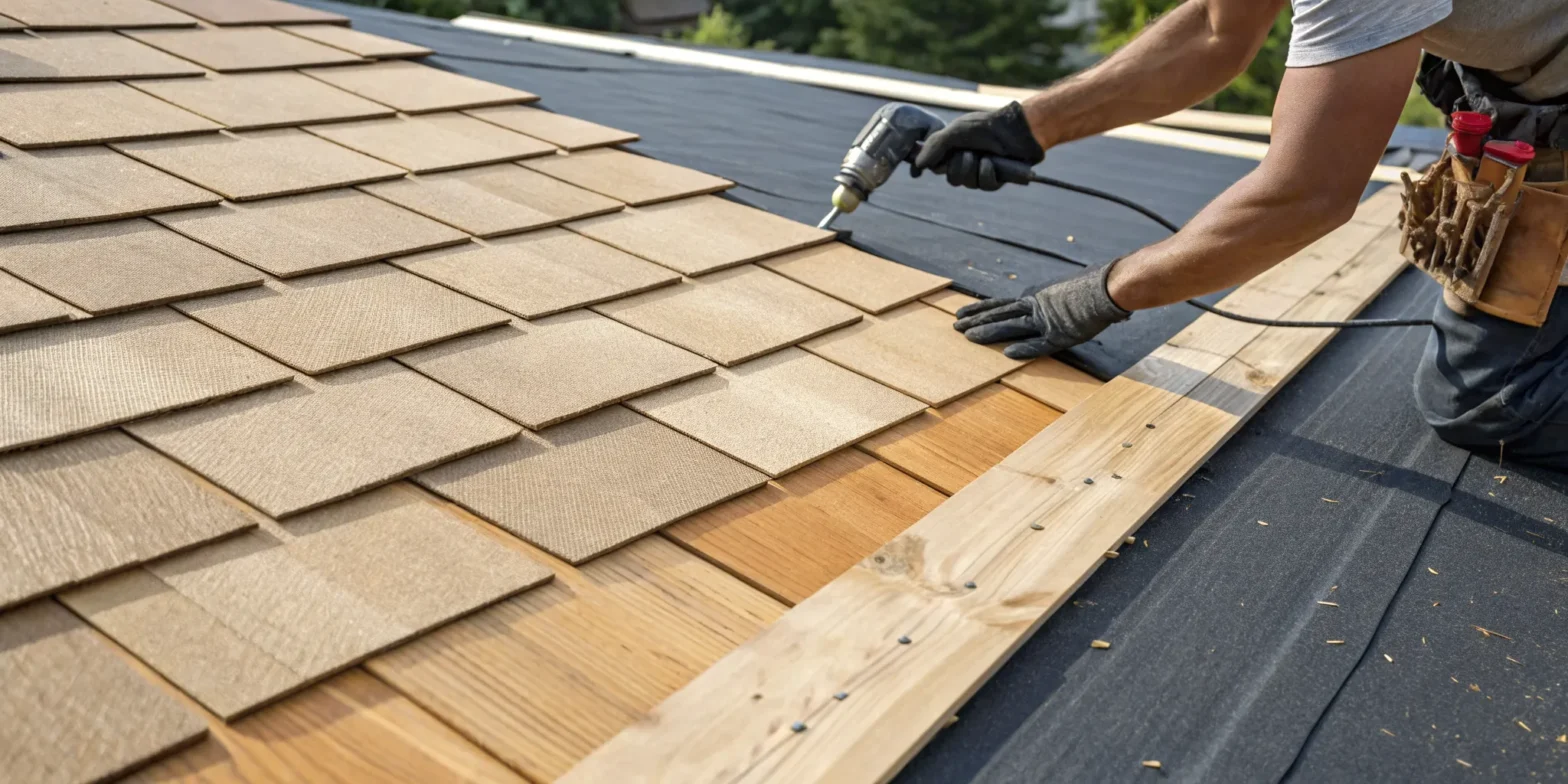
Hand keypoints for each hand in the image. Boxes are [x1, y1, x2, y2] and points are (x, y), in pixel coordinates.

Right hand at [911, 102, 1043, 190]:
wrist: (1018, 128)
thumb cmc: (987, 125)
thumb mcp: (956, 131)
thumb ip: (935, 146)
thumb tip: (918, 164)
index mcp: (954, 149)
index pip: (936, 165)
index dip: (935, 165)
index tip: (933, 163)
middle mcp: (965, 161)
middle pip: (951, 178)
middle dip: (958, 166)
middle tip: (968, 153)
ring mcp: (980, 171)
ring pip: (966, 183)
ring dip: (973, 169)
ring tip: (983, 156)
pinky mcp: (996, 179)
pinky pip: (985, 185)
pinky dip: (986, 173)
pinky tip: (991, 163)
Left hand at [954, 262, 1129, 358]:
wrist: (1109, 287)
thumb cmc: (1092, 287)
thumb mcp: (1065, 292)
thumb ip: (1053, 300)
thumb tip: (1052, 304)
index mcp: (1037, 299)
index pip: (1002, 305)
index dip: (981, 309)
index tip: (962, 312)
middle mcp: (1037, 307)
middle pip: (1001, 314)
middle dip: (976, 321)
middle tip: (955, 326)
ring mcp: (1047, 321)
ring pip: (1012, 327)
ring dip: (990, 332)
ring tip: (968, 337)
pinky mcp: (1062, 334)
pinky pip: (1041, 344)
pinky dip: (1024, 348)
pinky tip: (1006, 353)